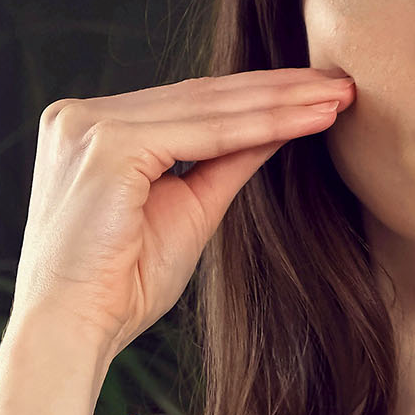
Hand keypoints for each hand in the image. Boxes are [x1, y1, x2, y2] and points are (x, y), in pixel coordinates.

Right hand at [13, 67, 354, 362]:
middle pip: (201, 96)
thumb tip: (277, 127)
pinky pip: (202, 133)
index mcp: (93, 129)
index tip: (317, 95)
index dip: (258, 97)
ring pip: (207, 108)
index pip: (189, 104)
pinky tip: (307, 119)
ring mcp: (88, 126)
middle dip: (278, 89)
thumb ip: (226, 162)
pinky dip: (261, 126)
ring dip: (281, 102)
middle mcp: (81, 117)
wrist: (73, 331)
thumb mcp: (188, 210)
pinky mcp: (106, 144)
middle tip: (342, 83)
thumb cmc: (121, 287)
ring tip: (338, 98)